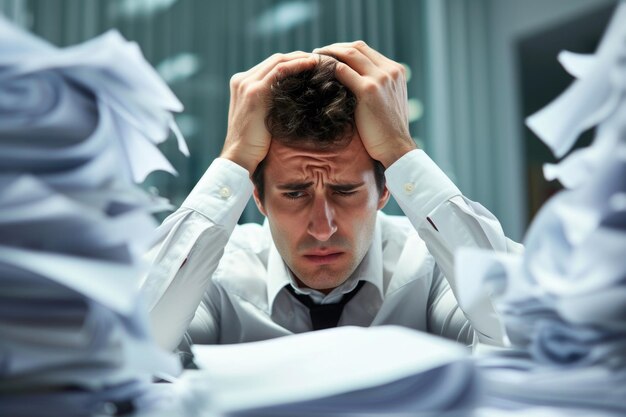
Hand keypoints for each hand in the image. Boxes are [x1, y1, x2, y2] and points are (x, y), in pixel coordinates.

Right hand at [221, 52, 318, 172]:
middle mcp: (242, 80)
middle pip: (276, 59)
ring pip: (279, 61)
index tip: (312, 65)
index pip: (271, 65)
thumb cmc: (255, 143)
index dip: (293, 62)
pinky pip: (279, 71)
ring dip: (301, 58)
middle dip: (299, 56)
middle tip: (320, 60)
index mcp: (242, 83)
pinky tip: (311, 65)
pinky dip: (297, 65)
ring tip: (320, 60)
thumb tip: (295, 97)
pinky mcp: (254, 91)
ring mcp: (247, 84)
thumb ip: (272, 102)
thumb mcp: (262, 116)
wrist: (240, 156)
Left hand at [313, 41, 416, 167]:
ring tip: (313, 60)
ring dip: (328, 54)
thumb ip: (375, 86)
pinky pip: (343, 71)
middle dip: (334, 48)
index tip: (329, 55)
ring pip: (349, 55)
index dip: (344, 49)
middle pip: (356, 48)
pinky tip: (318, 73)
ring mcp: (380, 78)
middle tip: (316, 53)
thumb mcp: (386, 100)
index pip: (365, 50)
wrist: (395, 146)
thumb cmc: (386, 129)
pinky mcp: (368, 89)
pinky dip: (328, 68)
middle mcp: (390, 70)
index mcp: (395, 70)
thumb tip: (352, 80)